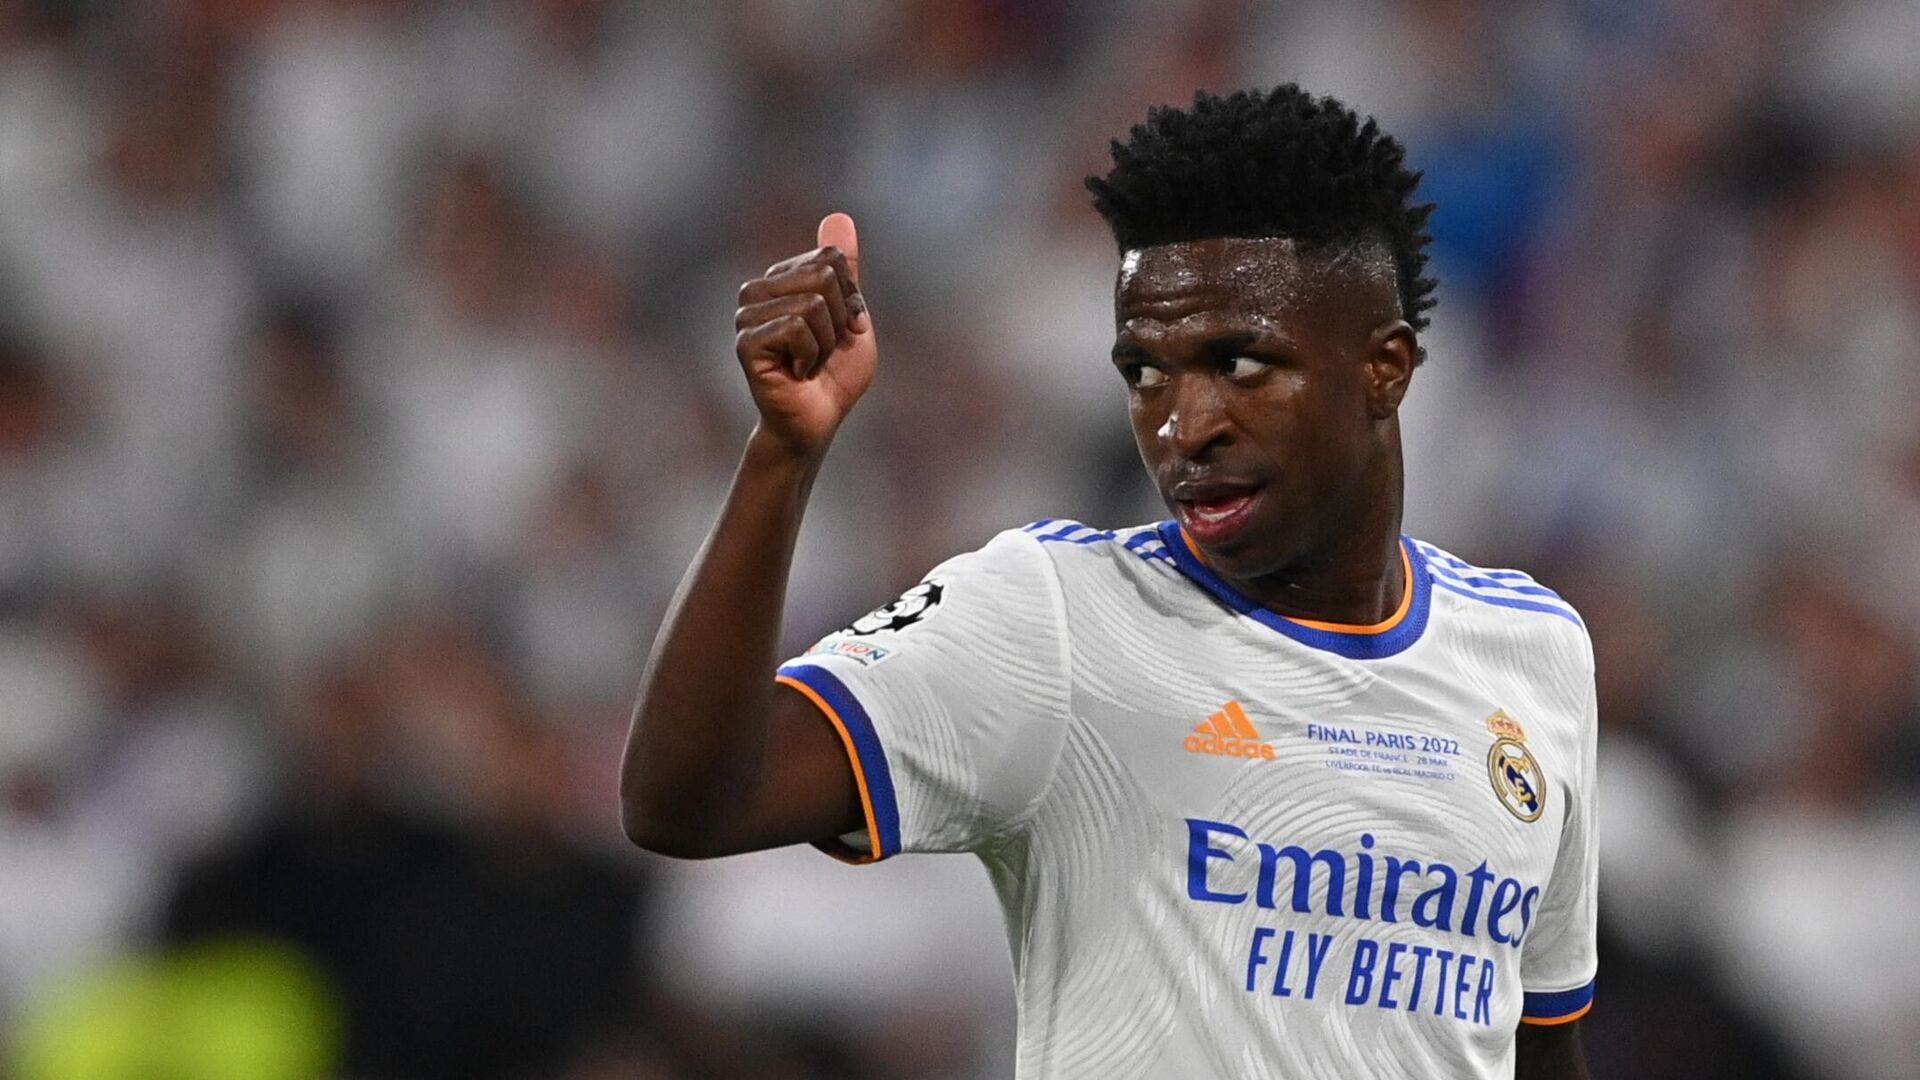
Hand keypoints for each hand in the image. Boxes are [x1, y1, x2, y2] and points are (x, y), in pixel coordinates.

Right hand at [734, 213, 876, 459]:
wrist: (817, 421)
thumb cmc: (833, 373)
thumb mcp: (850, 314)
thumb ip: (845, 269)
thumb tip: (839, 217)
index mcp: (781, 279)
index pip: (832, 259)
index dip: (849, 300)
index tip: (838, 330)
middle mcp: (757, 291)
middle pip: (824, 275)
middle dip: (838, 320)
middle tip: (822, 350)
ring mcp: (746, 316)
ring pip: (812, 303)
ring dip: (825, 343)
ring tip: (808, 362)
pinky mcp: (746, 341)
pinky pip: (797, 328)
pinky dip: (812, 355)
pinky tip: (796, 372)